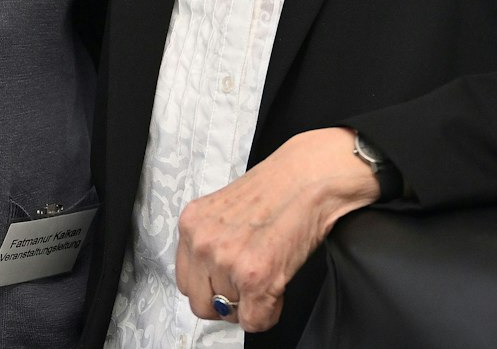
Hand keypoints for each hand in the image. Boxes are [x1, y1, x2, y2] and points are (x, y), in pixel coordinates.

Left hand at [174, 127, 380, 332]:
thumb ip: (212, 241)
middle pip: (201, 303)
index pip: (186, 281)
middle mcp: (203, 243)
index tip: (227, 283)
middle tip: (248, 288)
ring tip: (269, 274)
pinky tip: (278, 288)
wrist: (311, 175)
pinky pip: (255, 320)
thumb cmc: (278, 187)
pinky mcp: (255, 277)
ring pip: (229, 313)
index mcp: (192, 224)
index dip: (210, 287)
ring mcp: (227, 261)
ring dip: (251, 302)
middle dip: (226, 302)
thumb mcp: (225, 210)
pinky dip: (269, 314)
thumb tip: (212, 278)